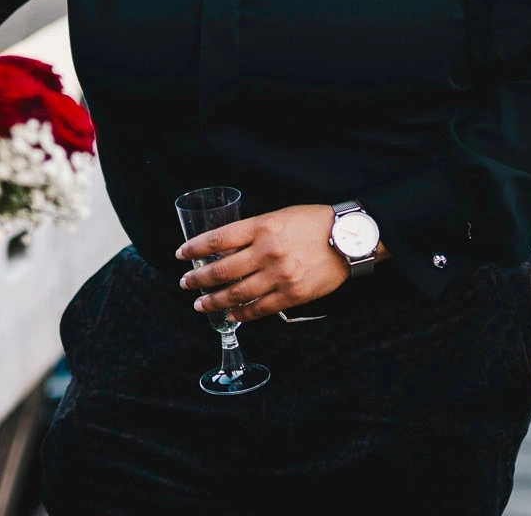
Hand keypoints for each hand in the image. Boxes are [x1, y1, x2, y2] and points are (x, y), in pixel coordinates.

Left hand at [177, 204, 354, 322]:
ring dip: (213, 300)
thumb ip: (254, 231)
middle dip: (198, 279)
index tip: (180, 254)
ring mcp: (279, 276)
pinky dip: (241, 313)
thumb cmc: (314, 223)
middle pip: (222, 270)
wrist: (349, 239)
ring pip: (237, 293)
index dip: (194, 248)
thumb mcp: (279, 216)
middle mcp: (267, 252)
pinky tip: (230, 314)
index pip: (218, 240)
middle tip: (185, 283)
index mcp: (262, 227)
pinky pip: (259, 309)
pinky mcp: (292, 295)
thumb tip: (225, 248)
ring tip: (200, 304)